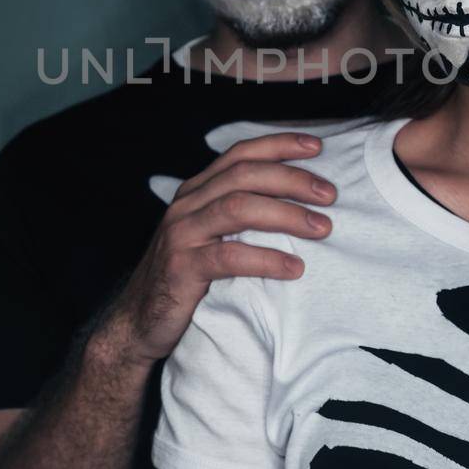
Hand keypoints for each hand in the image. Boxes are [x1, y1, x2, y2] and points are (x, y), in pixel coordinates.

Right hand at [100, 132, 334, 366]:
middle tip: (330, 194)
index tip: (318, 147)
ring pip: (238, 207)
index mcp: (197, 191)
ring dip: (286, 214)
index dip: (279, 145)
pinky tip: (294, 268)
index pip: (240, 154)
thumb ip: (240, 216)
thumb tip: (301, 203)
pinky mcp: (181, 268)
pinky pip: (229, 256)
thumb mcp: (210, 237)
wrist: (139, 323)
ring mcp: (181, 234)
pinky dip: (266, 259)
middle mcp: (187, 205)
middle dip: (292, 179)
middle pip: (244, 175)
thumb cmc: (187, 279)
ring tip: (322, 227)